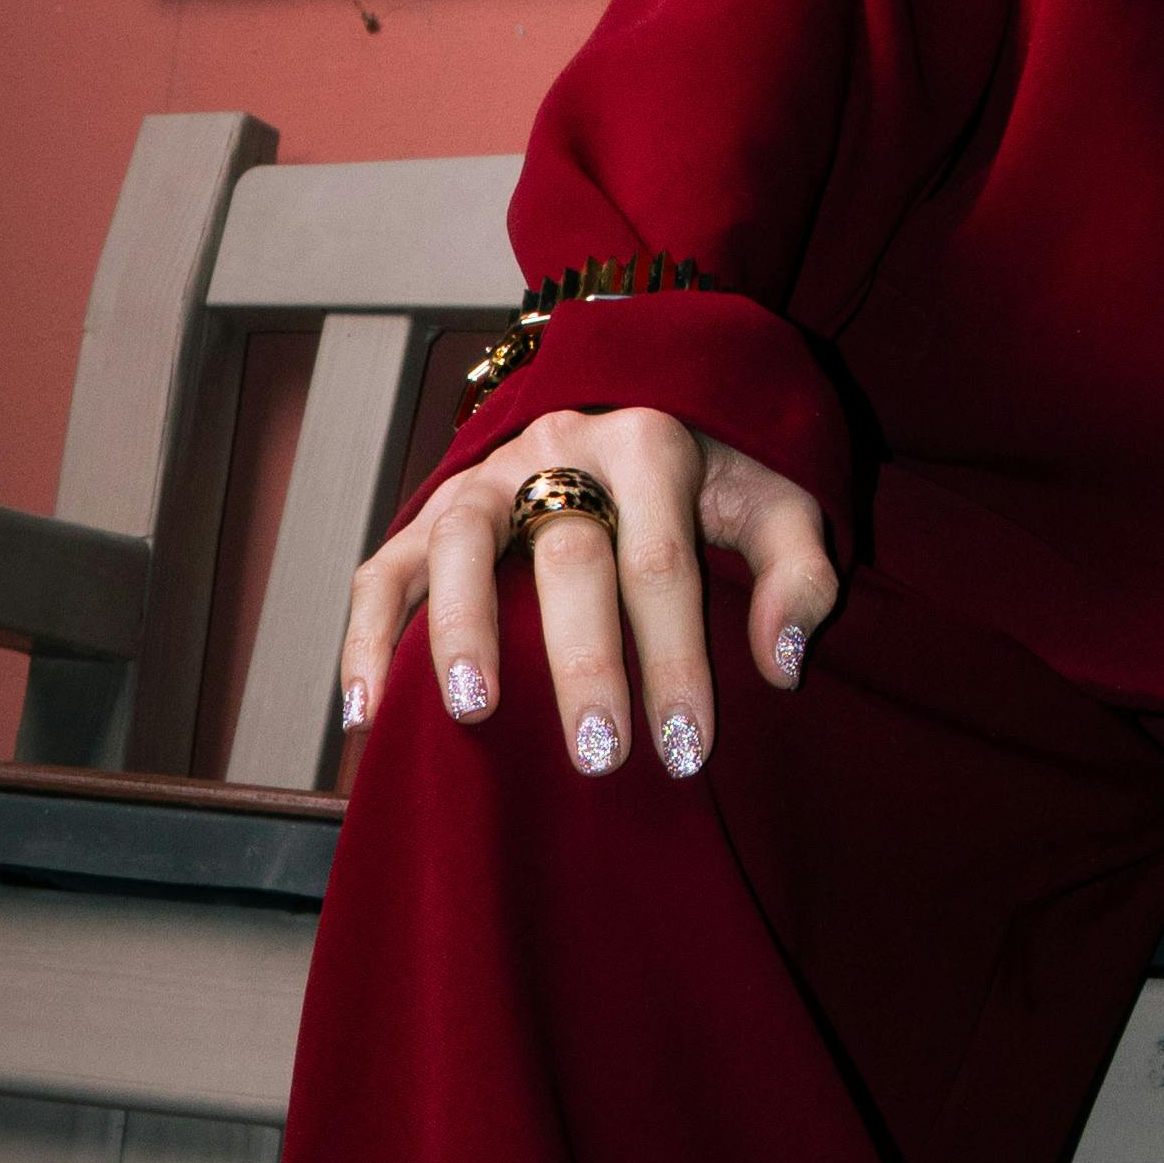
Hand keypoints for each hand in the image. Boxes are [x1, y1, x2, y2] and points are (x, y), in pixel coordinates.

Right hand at [336, 404, 837, 781]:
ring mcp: (485, 477)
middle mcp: (559, 449)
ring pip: (459, 543)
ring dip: (462, 628)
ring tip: (472, 714)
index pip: (662, 560)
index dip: (675, 657)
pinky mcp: (428, 508)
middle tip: (599, 757)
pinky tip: (364, 711)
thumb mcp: (777, 504)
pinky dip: (365, 635)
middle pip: (567, 555)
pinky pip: (382, 568)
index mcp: (650, 446)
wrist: (635, 406)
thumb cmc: (712, 482)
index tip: (688, 749)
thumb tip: (782, 663)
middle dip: (583, 661)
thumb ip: (799, 574)